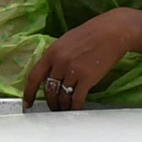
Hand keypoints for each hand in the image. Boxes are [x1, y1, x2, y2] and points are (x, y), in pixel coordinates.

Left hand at [22, 9, 141, 111]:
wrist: (114, 31)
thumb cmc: (94, 33)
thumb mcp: (68, 40)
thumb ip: (58, 56)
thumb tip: (52, 72)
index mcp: (52, 51)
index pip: (34, 76)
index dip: (29, 92)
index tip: (27, 103)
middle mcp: (60, 62)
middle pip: (49, 90)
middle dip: (51, 102)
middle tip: (54, 108)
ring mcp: (73, 71)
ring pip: (62, 97)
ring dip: (63, 107)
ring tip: (66, 110)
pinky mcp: (87, 78)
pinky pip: (76, 99)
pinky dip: (75, 107)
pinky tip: (76, 109)